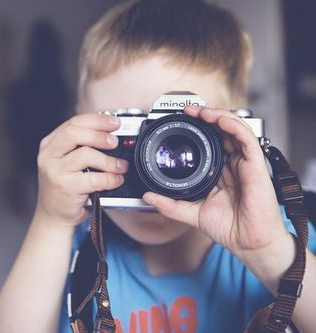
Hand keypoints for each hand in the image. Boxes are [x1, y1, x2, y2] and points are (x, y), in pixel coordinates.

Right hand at [35, 113, 128, 226]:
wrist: (53, 215)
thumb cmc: (63, 186)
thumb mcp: (64, 161)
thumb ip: (80, 145)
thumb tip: (108, 131)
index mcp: (49, 144)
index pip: (73, 123)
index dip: (96, 120)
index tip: (114, 122)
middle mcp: (49, 156)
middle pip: (75, 133)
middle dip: (100, 135)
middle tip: (115, 142)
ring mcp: (55, 172)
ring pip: (86, 154)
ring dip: (109, 160)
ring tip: (120, 166)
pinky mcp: (66, 188)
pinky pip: (94, 178)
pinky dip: (110, 178)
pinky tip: (116, 180)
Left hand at [142, 106, 288, 257]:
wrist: (248, 243)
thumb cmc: (229, 228)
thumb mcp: (191, 213)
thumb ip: (169, 204)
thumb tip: (148, 196)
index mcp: (221, 171)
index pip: (211, 141)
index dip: (198, 128)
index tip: (181, 121)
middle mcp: (233, 163)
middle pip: (222, 130)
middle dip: (205, 116)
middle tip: (187, 111)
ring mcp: (245, 163)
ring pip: (234, 129)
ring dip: (217, 115)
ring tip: (200, 111)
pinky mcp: (256, 165)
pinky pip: (246, 139)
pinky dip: (233, 126)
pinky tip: (219, 120)